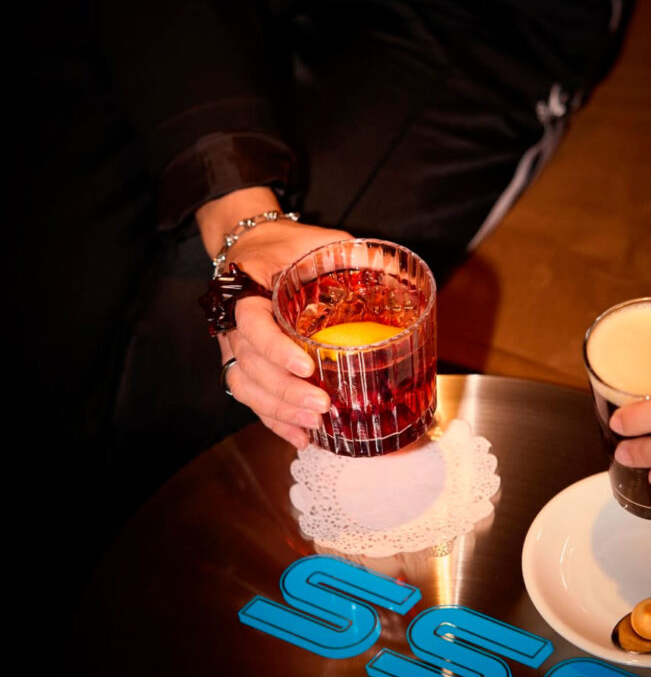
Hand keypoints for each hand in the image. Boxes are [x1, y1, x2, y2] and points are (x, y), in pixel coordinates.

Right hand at [197, 188, 350, 448]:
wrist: (254, 246)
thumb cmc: (286, 245)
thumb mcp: (317, 239)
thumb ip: (349, 251)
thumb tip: (390, 265)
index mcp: (247, 288)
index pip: (251, 323)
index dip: (275, 349)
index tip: (305, 366)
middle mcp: (234, 321)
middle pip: (248, 365)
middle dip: (284, 392)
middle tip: (321, 407)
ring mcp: (235, 345)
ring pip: (245, 386)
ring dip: (278, 411)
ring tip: (313, 427)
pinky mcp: (244, 363)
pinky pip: (250, 396)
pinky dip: (274, 419)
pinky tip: (300, 436)